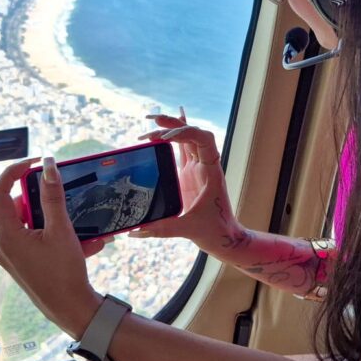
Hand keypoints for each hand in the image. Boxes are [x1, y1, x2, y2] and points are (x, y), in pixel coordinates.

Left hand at [0, 157, 104, 337]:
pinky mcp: (24, 264)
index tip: (35, 163)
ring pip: (30, 224)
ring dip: (56, 219)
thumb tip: (48, 166)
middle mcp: (4, 245)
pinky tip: (87, 243)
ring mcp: (13, 256)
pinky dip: (58, 235)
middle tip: (64, 194)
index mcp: (7, 235)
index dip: (13, 172)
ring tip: (82, 225)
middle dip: (43, 199)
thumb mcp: (61, 230)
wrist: (72, 312)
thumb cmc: (64, 273)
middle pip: (17, 207)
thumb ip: (52, 196)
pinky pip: (37, 240)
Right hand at [131, 107, 245, 252]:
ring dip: (169, 128)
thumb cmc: (214, 231)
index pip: (204, 140)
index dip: (186, 133)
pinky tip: (162, 126)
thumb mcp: (188, 229)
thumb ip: (162, 229)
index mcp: (210, 172)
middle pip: (192, 134)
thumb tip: (135, 231)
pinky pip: (182, 148)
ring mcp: (197, 168)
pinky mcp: (189, 173)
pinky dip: (172, 136)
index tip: (165, 138)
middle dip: (173, 124)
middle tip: (151, 123)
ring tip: (150, 123)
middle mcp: (204, 165)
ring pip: (186, 139)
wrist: (225, 237)